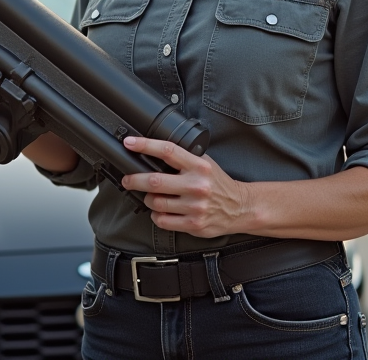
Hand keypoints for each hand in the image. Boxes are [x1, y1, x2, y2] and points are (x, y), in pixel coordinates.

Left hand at [120, 136, 252, 238]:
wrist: (240, 207)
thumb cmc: (219, 184)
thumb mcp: (206, 163)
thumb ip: (185, 158)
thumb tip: (155, 151)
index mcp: (199, 166)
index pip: (167, 151)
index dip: (145, 145)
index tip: (130, 143)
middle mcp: (197, 185)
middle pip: (155, 181)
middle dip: (134, 179)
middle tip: (127, 179)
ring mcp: (195, 206)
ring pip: (156, 202)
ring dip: (148, 199)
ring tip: (151, 196)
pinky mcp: (193, 224)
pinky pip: (162, 220)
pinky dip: (156, 215)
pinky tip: (161, 211)